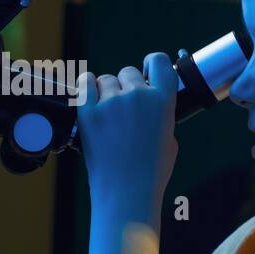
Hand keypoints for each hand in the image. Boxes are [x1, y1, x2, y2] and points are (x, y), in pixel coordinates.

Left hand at [75, 52, 178, 232]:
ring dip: (105, 92)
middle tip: (124, 110)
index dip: (150, 64)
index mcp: (163, 101)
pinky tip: (89, 99)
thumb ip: (161, 114)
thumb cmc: (150, 172)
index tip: (146, 71)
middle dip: (126, 87)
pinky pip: (84, 83)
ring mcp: (111, 103)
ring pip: (105, 80)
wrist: (127, 192)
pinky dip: (86, 88)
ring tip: (108, 116)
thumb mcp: (170, 139)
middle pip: (128, 73)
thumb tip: (151, 102)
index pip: (158, 60)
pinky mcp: (88, 112)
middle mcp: (138, 96)